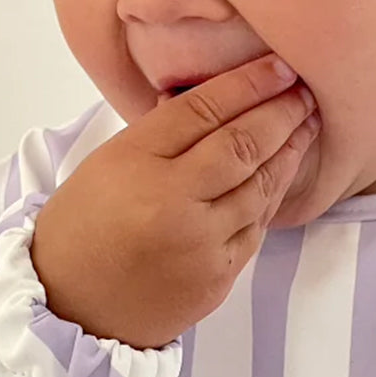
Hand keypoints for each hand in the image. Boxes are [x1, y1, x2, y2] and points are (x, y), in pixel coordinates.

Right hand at [30, 54, 318, 347]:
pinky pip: (256, 227)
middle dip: (282, 112)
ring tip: (306, 125)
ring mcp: (199, 244)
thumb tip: (217, 96)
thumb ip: (160, 132)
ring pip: (260, 187)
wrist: (69, 309)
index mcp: (133, 162)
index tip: (280, 66)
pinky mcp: (217, 278)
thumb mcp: (106, 164)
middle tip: (305, 90)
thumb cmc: (81, 228)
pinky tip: (283, 172)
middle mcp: (170, 201)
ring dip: (289, 151)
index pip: (204, 109)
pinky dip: (272, 195)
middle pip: (242, 145)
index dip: (249, 84)